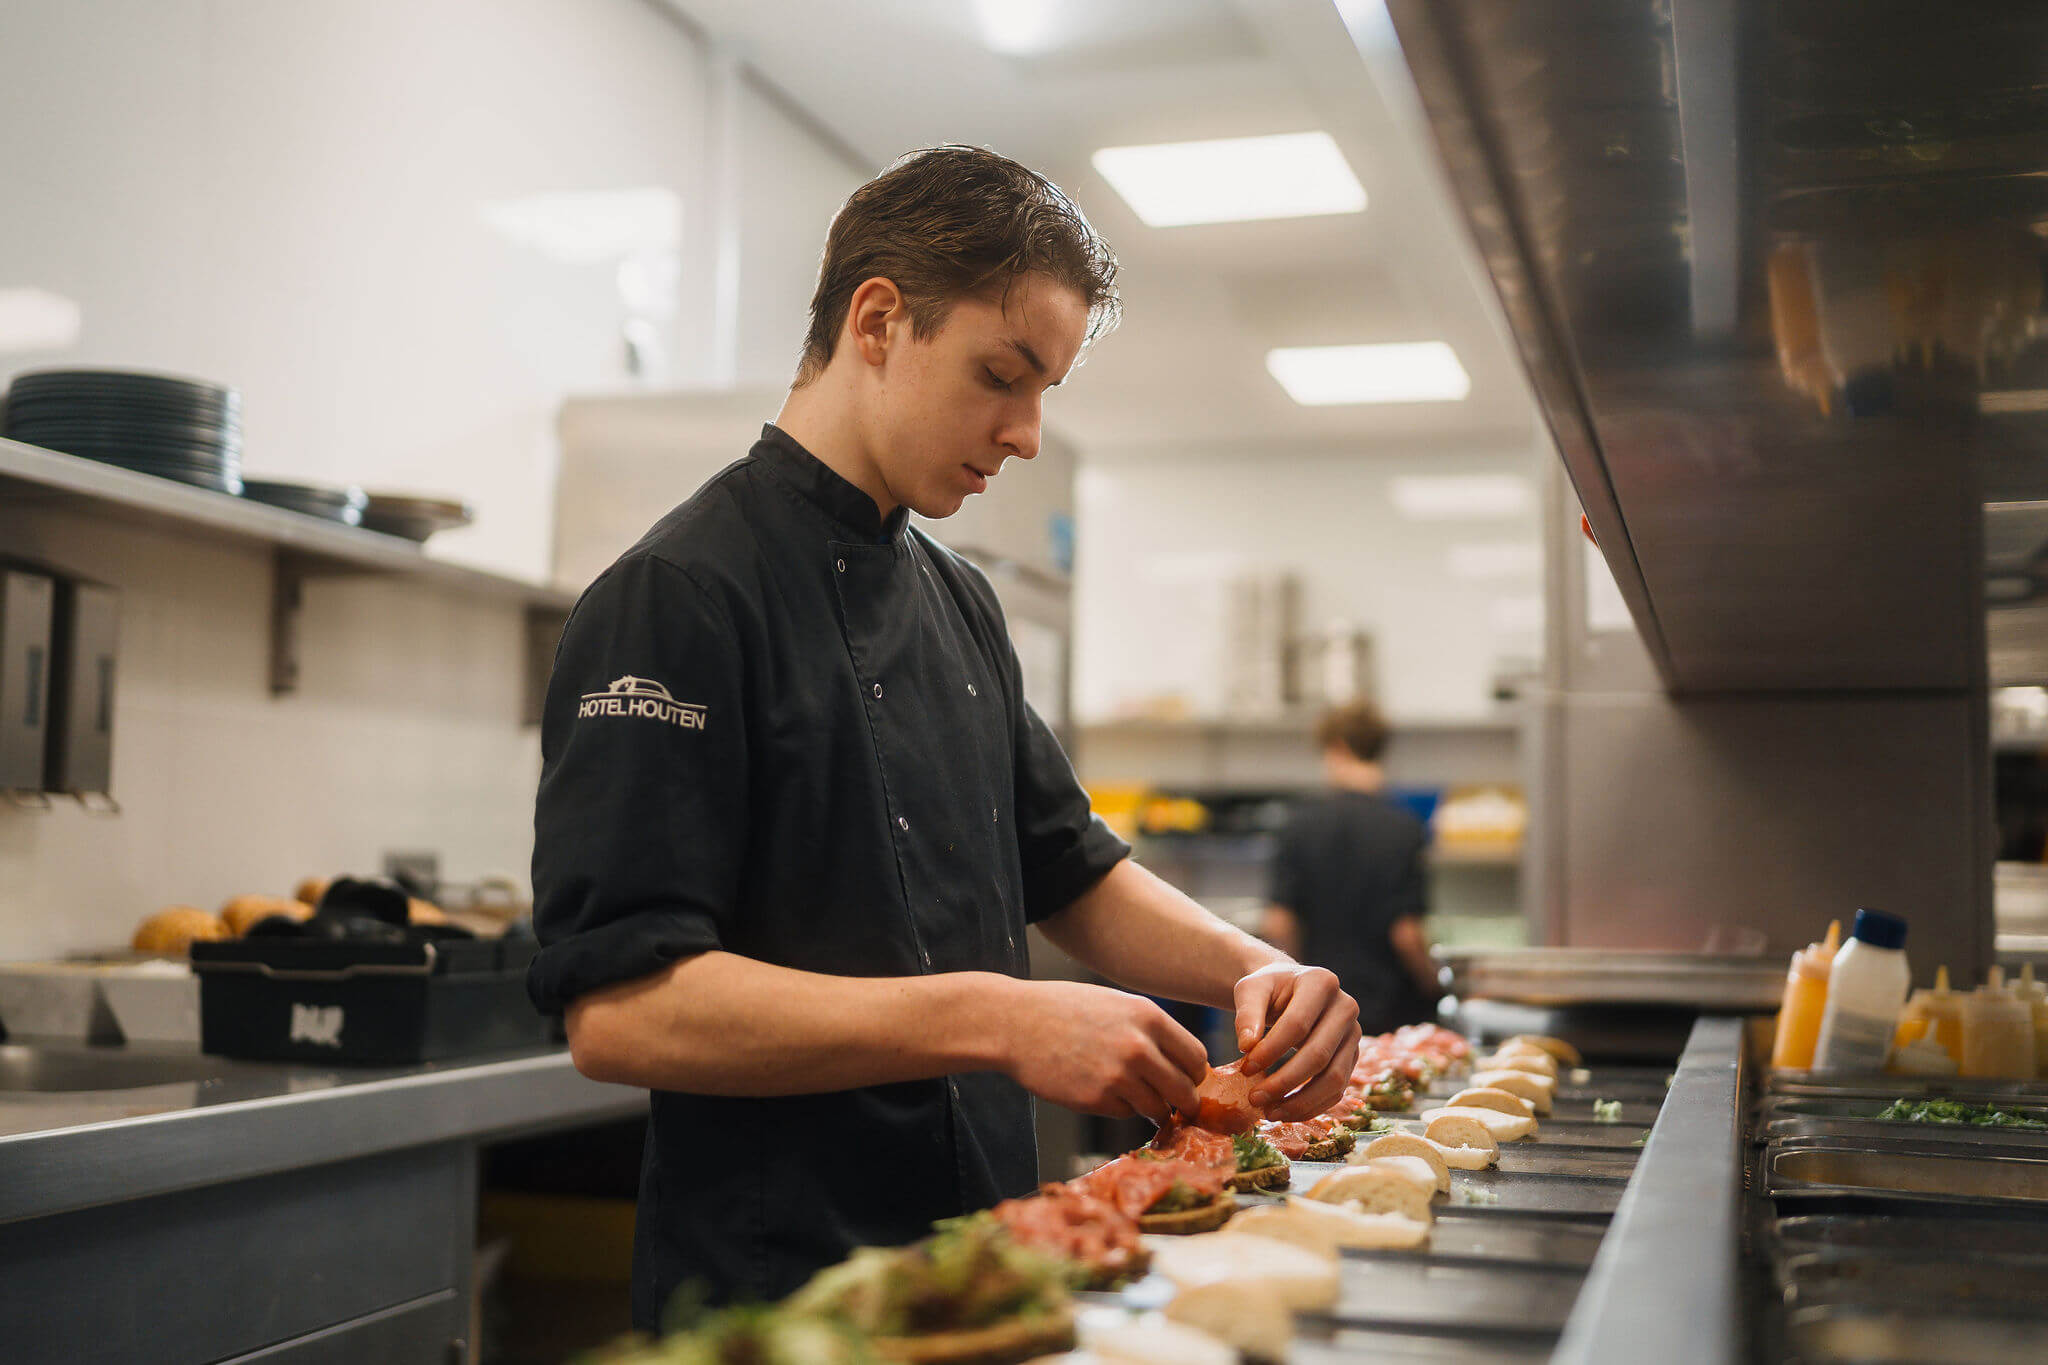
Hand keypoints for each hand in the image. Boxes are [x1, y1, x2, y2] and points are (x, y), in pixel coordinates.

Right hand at [996, 979, 1208, 1127]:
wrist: (1015, 1023)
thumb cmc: (1065, 1010)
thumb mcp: (1117, 1005)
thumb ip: (1150, 1030)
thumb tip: (1184, 1063)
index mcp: (1149, 1017)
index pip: (1196, 1058)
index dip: (1193, 1073)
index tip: (1185, 1079)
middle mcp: (1139, 1047)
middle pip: (1184, 1090)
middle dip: (1182, 1101)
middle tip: (1174, 1103)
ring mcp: (1117, 1076)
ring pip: (1157, 1109)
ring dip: (1151, 1108)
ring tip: (1132, 1095)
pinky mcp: (1096, 1099)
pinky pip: (1125, 1114)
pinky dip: (1119, 1108)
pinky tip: (1099, 1089)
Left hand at [1233, 963, 1360, 1120]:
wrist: (1290, 991)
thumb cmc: (1269, 990)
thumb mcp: (1251, 990)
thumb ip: (1247, 1013)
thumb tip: (1247, 1046)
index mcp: (1321, 982)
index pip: (1297, 1024)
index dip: (1271, 1050)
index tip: (1245, 1068)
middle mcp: (1345, 1008)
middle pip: (1319, 1055)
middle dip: (1284, 1082)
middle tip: (1254, 1098)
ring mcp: (1353, 1035)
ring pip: (1334, 1079)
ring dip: (1300, 1102)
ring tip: (1269, 1112)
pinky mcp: (1352, 1058)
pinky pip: (1337, 1090)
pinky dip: (1311, 1106)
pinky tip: (1284, 1113)